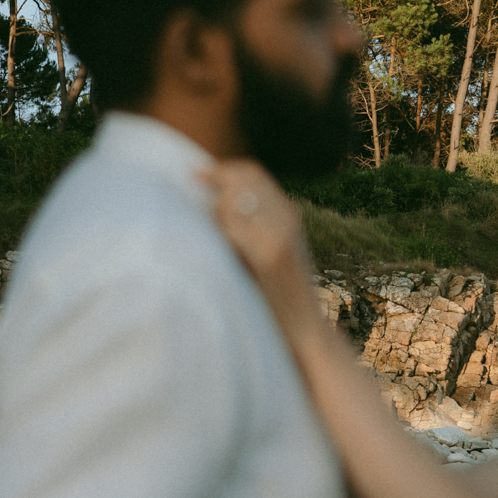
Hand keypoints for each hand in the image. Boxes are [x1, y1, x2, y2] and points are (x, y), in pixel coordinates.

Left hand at [200, 160, 317, 328]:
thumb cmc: (279, 294)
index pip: (255, 174)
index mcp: (289, 215)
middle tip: (193, 186)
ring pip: (236, 200)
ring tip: (213, 232)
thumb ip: (255, 226)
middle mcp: (288, 219)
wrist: (304, 328)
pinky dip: (220, 230)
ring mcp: (281, 235)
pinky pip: (235, 226)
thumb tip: (217, 205)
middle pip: (245, 180)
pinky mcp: (271, 255)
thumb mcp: (272, 251)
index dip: (223, 169)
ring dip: (215, 209)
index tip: (196, 172)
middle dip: (215, 181)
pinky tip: (218, 246)